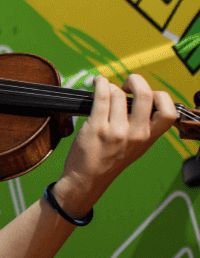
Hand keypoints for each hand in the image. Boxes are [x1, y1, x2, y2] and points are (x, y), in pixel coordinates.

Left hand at [56, 73, 176, 215]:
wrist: (88, 178)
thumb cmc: (110, 159)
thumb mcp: (136, 146)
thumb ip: (143, 126)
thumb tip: (140, 98)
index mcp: (149, 137)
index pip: (169, 112)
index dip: (161, 96)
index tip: (146, 94)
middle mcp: (136, 134)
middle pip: (146, 94)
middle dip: (136, 80)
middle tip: (126, 84)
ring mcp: (116, 130)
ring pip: (118, 93)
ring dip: (110, 86)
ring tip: (104, 90)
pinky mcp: (97, 127)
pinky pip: (100, 96)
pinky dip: (99, 84)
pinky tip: (97, 83)